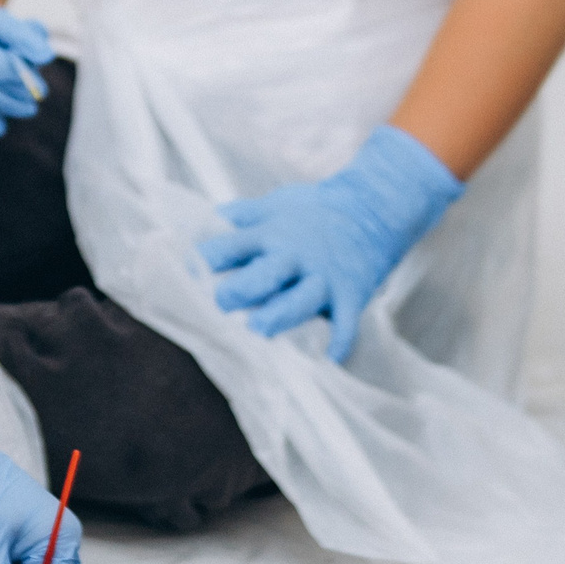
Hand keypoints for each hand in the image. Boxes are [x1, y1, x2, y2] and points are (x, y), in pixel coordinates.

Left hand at [200, 125, 461, 362]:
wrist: (373, 208)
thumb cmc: (315, 209)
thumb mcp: (275, 204)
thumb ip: (241, 216)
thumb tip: (207, 220)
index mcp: (270, 234)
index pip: (232, 245)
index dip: (209, 259)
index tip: (190, 272)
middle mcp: (295, 256)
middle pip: (265, 274)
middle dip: (241, 290)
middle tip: (220, 303)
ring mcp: (324, 277)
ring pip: (300, 300)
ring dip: (280, 315)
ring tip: (259, 329)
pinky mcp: (351, 294)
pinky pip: (346, 322)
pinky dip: (340, 341)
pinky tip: (328, 359)